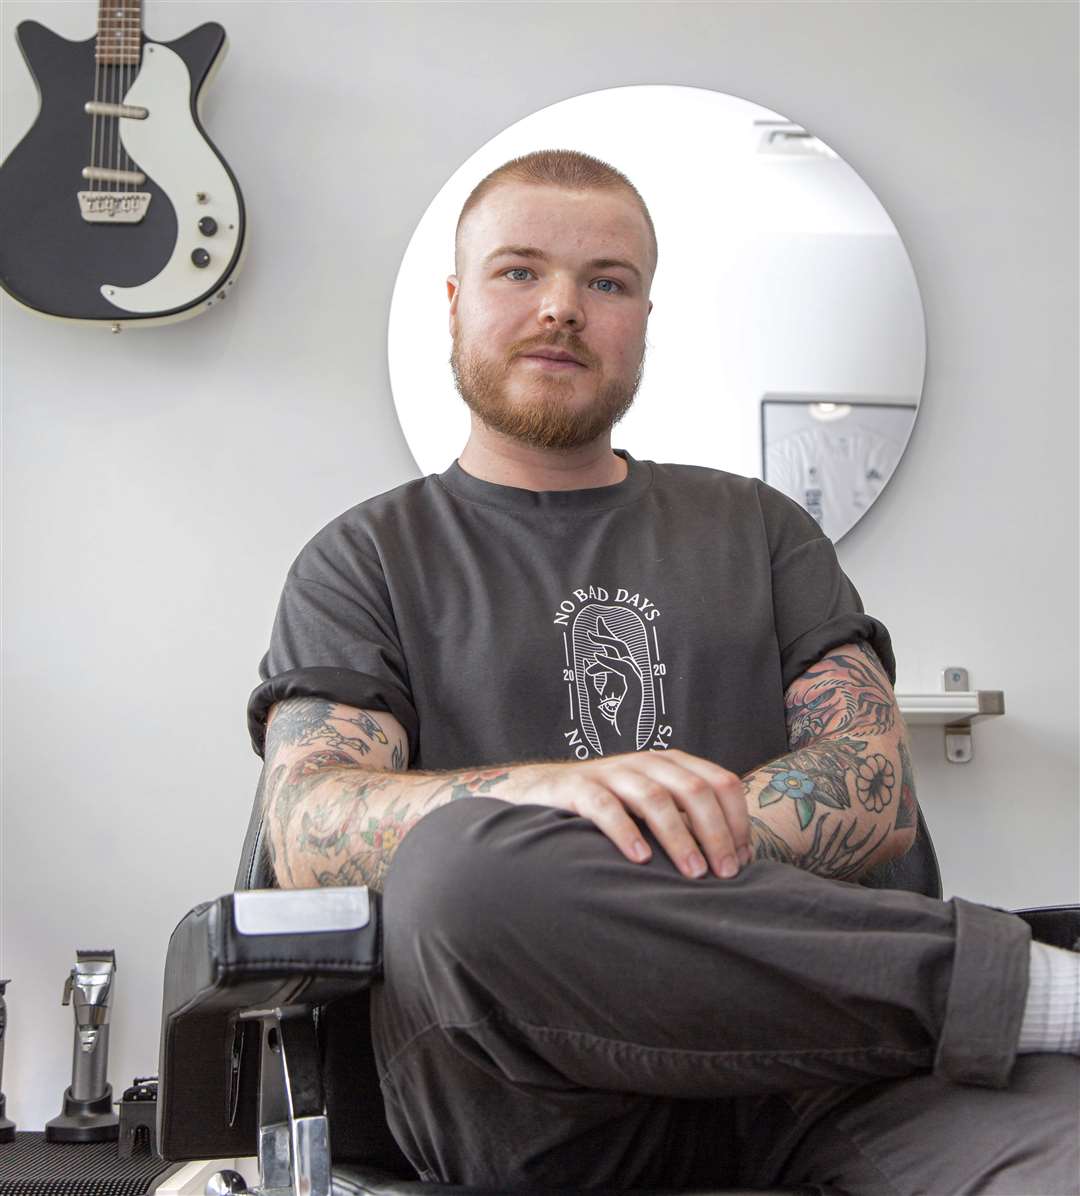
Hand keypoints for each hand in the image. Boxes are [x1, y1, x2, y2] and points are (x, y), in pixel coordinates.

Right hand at [513, 749, 751, 878]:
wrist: (543, 790)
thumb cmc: (611, 805)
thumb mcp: (655, 805)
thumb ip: (690, 821)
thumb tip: (738, 859)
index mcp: (672, 764)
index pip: (721, 781)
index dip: (737, 820)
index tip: (744, 859)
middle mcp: (646, 763)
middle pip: (694, 790)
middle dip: (716, 833)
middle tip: (725, 873)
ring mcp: (611, 773)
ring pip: (655, 798)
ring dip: (679, 838)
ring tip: (693, 874)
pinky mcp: (578, 788)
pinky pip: (605, 807)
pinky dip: (626, 832)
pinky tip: (640, 860)